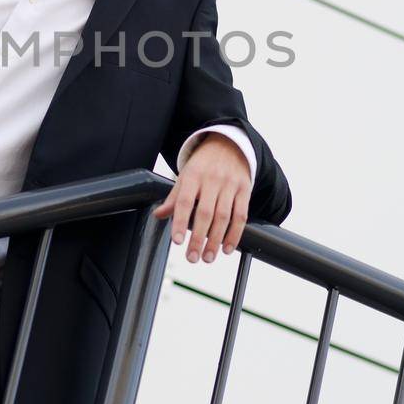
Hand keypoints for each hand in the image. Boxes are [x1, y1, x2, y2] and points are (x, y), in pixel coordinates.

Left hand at [152, 134, 250, 263]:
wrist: (229, 144)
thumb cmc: (203, 165)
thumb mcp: (185, 175)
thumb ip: (174, 197)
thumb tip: (158, 215)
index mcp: (193, 176)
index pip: (184, 201)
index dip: (180, 222)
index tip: (177, 242)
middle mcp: (212, 180)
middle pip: (205, 213)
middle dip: (198, 238)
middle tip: (192, 258)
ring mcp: (230, 185)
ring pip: (224, 217)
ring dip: (216, 241)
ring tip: (208, 258)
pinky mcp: (245, 189)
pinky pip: (241, 215)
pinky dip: (235, 234)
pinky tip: (227, 248)